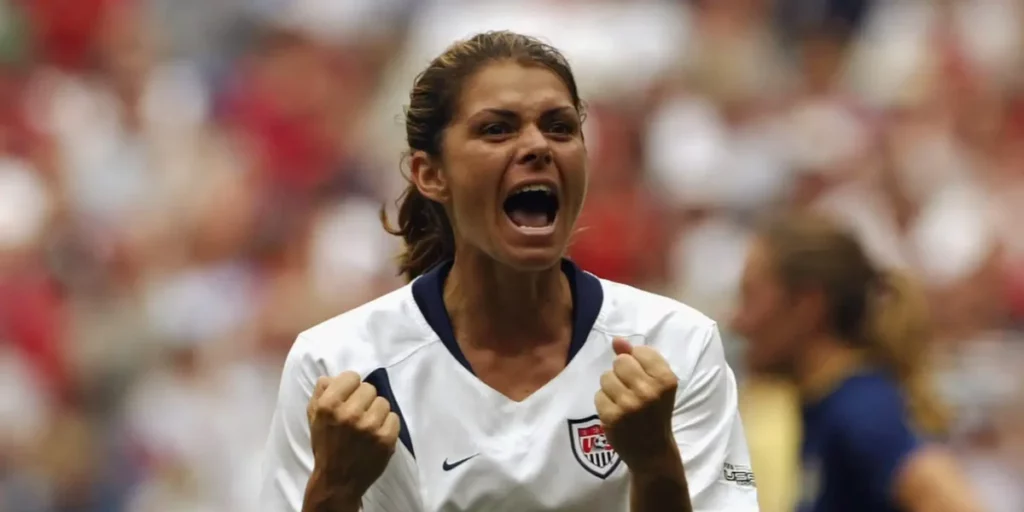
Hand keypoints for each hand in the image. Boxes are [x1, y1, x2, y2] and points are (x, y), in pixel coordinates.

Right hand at [306, 371, 399, 505]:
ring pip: (383, 402)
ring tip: (367, 425)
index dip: (350, 386)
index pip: (352, 376)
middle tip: (357, 414)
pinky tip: (376, 434)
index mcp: (329, 406)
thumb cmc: (326, 446)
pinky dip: (387, 425)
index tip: (348, 397)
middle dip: (364, 399)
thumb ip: (321, 393)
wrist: (338, 481)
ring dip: (376, 412)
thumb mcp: (314, 418)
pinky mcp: (386, 439)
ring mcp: (370, 427)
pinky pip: (394, 417)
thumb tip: (331, 377)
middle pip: (369, 388)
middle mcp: (350, 414)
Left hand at [595, 338, 680, 473]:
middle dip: (621, 373)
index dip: (637, 363)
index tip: (644, 378)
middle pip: (620, 362)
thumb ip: (638, 358)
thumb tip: (616, 340)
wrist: (652, 451)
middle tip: (630, 390)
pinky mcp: (612, 416)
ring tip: (623, 401)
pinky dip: (605, 402)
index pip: (639, 351)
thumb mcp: (656, 384)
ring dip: (611, 387)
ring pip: (606, 377)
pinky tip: (616, 412)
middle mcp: (649, 391)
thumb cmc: (656, 412)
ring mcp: (629, 404)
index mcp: (666, 380)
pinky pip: (598, 395)